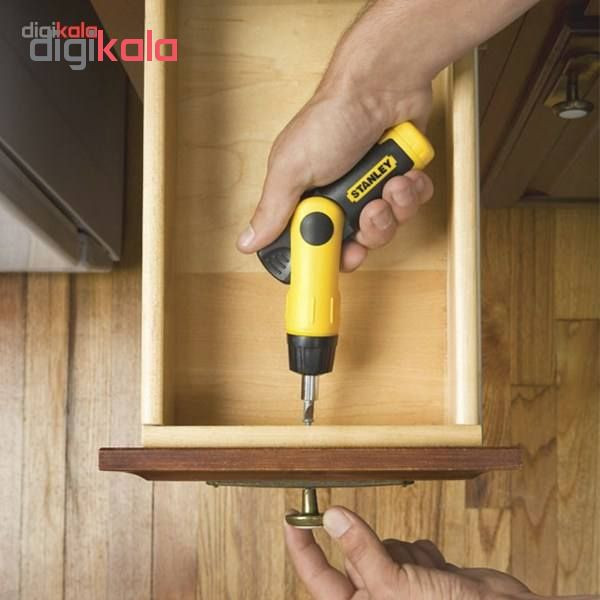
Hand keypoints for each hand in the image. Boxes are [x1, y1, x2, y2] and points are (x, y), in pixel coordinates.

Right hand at [236, 0, 542, 269]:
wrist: (381, 84)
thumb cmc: (332, 119)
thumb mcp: (291, 169)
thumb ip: (272, 210)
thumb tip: (246, 242)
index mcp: (308, 199)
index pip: (316, 245)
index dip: (330, 257)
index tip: (340, 255)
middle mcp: (339, 198)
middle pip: (357, 243)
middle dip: (368, 233)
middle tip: (369, 213)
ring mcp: (370, 189)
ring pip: (388, 228)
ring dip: (393, 210)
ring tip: (390, 184)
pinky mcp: (399, 180)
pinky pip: (411, 206)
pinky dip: (411, 193)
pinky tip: (404, 174)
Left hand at [285, 506, 532, 599]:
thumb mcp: (395, 584)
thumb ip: (362, 549)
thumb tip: (332, 518)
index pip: (319, 578)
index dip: (303, 548)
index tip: (292, 518)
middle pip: (358, 555)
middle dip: (379, 551)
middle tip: (403, 566)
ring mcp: (402, 589)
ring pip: (387, 546)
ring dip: (408, 554)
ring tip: (430, 575)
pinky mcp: (424, 576)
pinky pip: (413, 548)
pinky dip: (426, 554)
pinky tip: (442, 572)